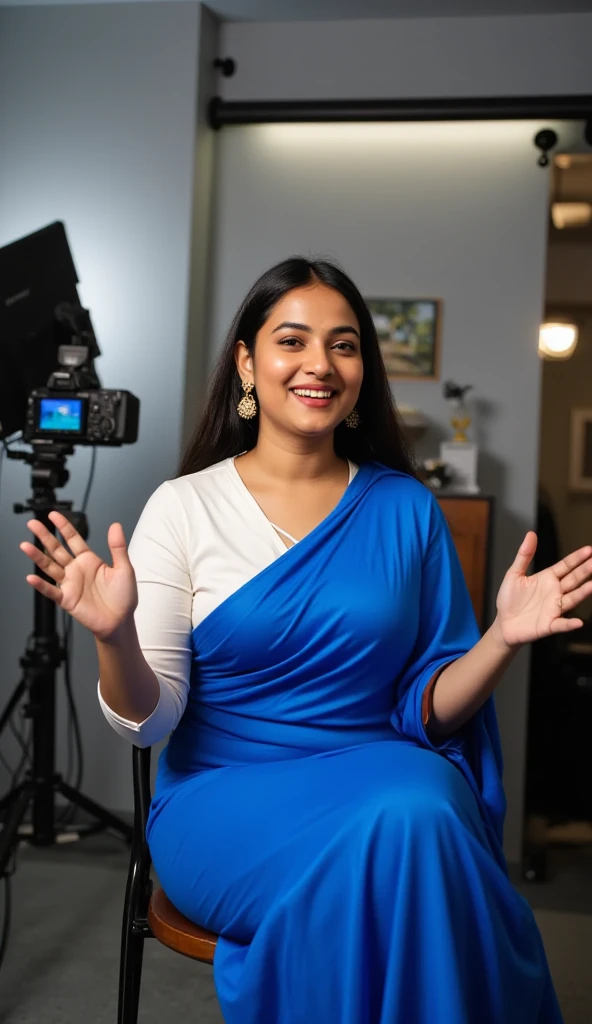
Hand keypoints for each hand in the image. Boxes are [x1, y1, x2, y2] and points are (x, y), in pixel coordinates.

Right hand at [20, 511, 137, 641]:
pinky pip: (52, 591)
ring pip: (50, 567)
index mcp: (89, 560)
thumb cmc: (123, 597)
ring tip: (25, 546)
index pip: (73, 539)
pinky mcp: (67, 599)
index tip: (53, 515)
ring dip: (37, 557)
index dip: (63, 526)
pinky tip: (31, 577)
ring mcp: (70, 584)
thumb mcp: (124, 568)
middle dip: (44, 536)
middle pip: (57, 549)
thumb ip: (117, 547)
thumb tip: (116, 525)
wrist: (121, 621)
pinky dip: (41, 585)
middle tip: (32, 523)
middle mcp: (76, 570)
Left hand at [495, 531, 591, 646]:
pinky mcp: (549, 625)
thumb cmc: (510, 599)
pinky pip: (561, 624)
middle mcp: (555, 592)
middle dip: (585, 571)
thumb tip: (531, 534)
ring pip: (572, 599)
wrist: (503, 624)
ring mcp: (554, 609)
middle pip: (573, 580)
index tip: (589, 550)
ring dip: (583, 593)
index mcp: (547, 578)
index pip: (566, 566)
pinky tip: (578, 622)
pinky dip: (569, 624)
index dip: (577, 558)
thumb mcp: (514, 574)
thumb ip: (524, 555)